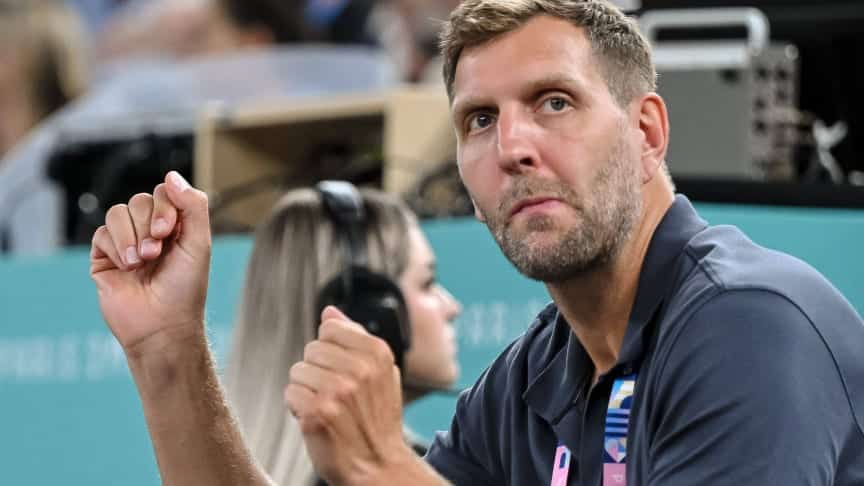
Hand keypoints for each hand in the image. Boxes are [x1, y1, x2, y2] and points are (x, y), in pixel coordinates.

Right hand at [90, 171, 211, 354]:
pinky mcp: (104, 258)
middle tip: (156, 251)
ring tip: (142, 261)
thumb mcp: (199, 243)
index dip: (165, 205)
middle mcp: (150, 232)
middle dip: (149, 223)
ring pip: (118, 212)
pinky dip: (116, 247)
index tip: (168, 232)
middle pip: (140, 200)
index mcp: (175, 227)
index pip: (165, 193)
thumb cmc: (185, 289)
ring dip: (131, 235)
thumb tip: (171, 175)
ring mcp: (126, 244)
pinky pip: (102, 233)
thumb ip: (193, 206)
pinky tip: (127, 266)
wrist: (162, 325)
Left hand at [285, 306, 414, 484]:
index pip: (330, 329)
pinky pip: (290, 394)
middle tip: (334, 395)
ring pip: (298, 371)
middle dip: (316, 371)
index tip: (342, 372)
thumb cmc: (376, 418)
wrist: (379, 466)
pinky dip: (297, 408)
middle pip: (311, 349)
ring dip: (306, 390)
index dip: (330, 352)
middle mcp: (360, 370)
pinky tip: (316, 420)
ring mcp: (338, 392)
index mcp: (377, 353)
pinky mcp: (317, 413)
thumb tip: (329, 312)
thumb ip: (355, 338)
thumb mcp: (379, 373)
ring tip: (326, 408)